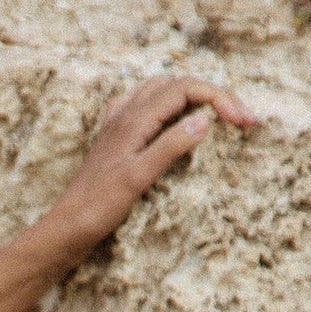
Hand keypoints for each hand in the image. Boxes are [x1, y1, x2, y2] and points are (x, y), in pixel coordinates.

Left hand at [47, 71, 261, 258]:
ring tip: (217, 114)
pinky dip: (165, 103)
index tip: (245, 122)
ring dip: (192, 95)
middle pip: (177, 84)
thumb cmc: (98, 207)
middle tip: (241, 120)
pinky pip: (142, 105)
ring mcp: (117, 124)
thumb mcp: (138, 178)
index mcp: (134, 120)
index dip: (220, 98)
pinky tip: (172, 118)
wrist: (66, 227)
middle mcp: (125, 114)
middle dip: (213, 95)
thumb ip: (170, 146)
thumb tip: (204, 120)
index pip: (186, 89)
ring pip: (160, 90)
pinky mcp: (114, 138)